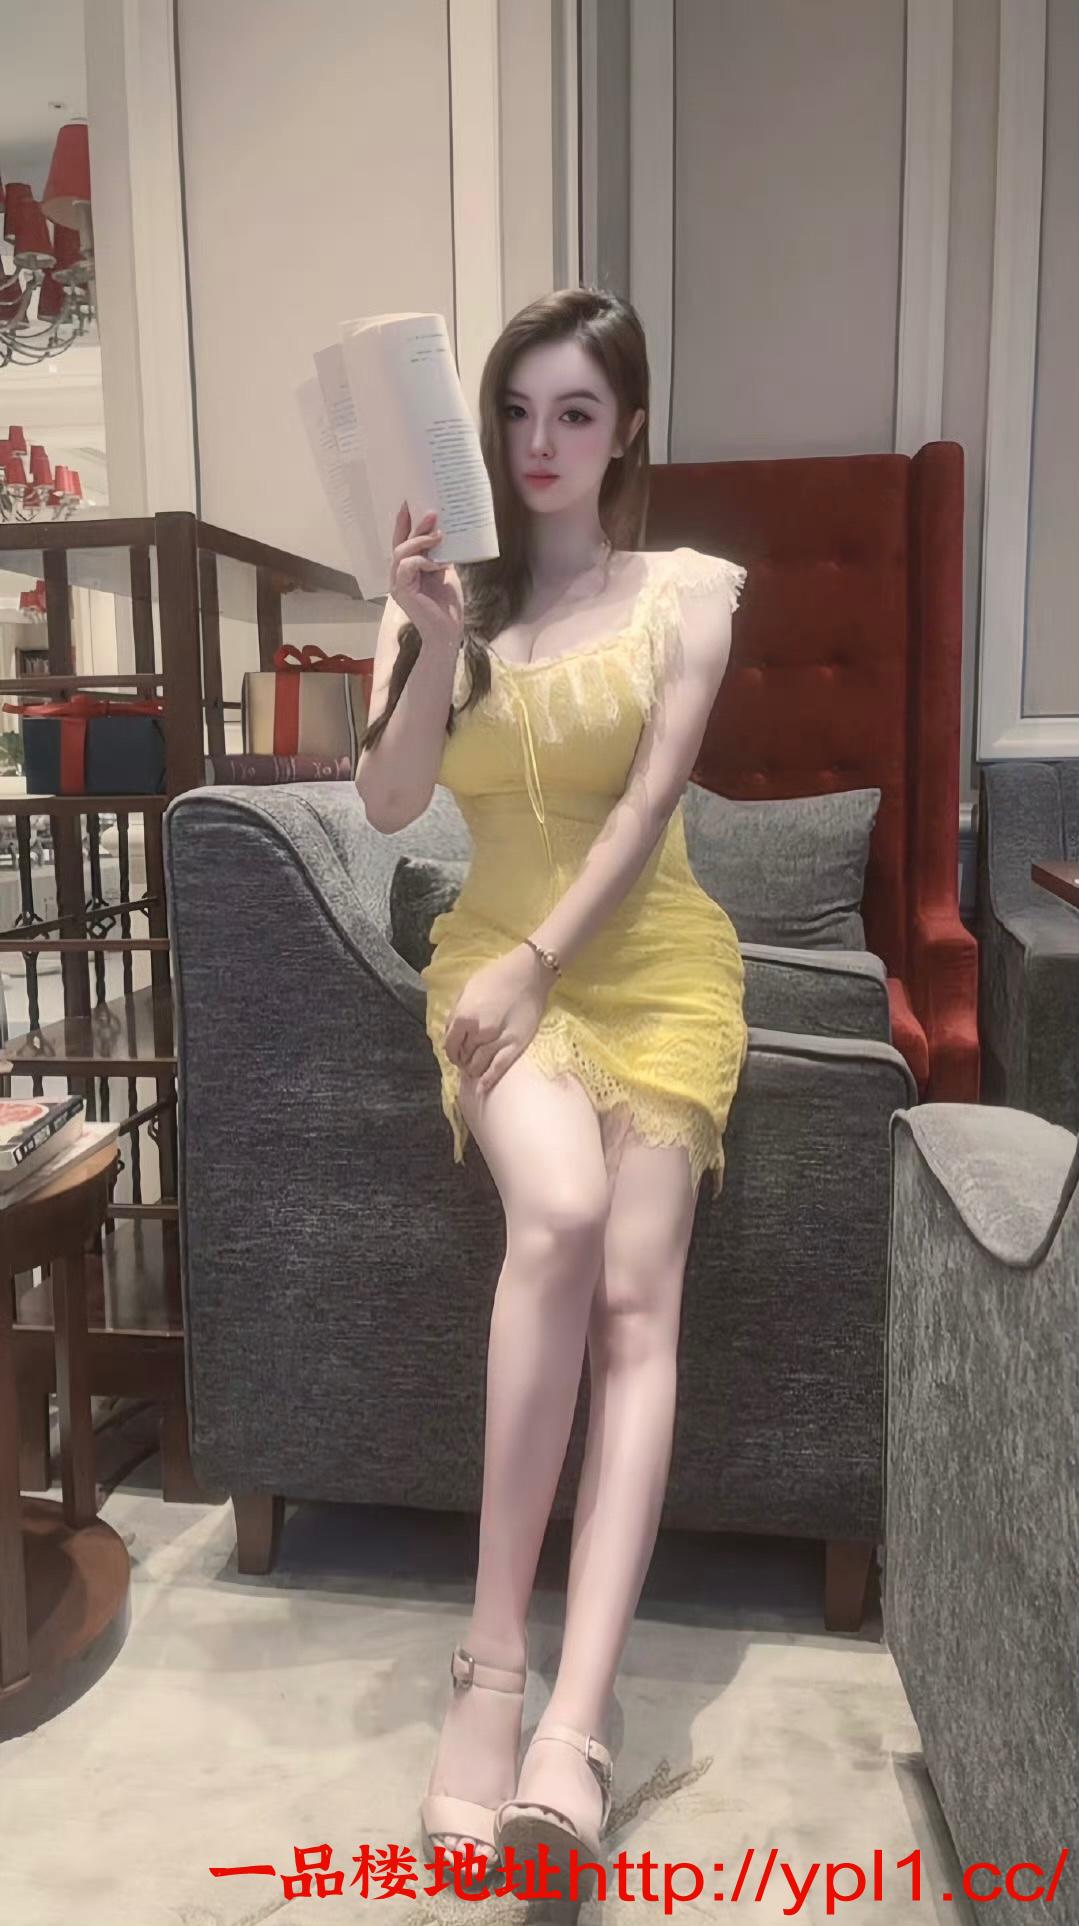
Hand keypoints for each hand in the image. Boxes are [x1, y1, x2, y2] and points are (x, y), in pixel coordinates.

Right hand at [390, 503, 464, 654]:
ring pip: (401, 552)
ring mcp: (398, 583)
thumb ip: (439, 555)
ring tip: (439, 537)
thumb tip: (442, 533)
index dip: (404, 523)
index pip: (403, 542)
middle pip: (401, 543)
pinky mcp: (401, 591)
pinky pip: (407, 566)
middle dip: (416, 526)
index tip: (409, 504)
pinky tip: (438, 565)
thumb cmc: (447, 604)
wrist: (448, 630)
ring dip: (420, 541)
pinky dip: (423, 561)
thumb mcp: (445, 572)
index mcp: (408, 569)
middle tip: (432, 513)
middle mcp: (399, 574)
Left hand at [444, 946, 554, 1093]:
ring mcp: (497, 1041)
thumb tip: (450, 1032)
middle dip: (463, 1060)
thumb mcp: (468, 989)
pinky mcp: (515, 1046)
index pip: (449, 1046)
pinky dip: (487, 1080)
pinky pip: (498, 1069)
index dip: (451, 1052)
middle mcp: (478, 1032)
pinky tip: (482, 1087)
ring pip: (478, 1066)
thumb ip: (456, 1012)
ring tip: (476, 1068)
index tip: (455, 1053)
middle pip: (463, 1057)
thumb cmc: (497, 977)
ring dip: (473, 1070)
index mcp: (464, 1017)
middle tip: (467, 1060)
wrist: (529, 973)